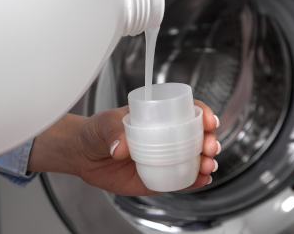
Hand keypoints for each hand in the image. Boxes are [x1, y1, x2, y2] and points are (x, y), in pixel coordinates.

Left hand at [28, 100, 219, 195]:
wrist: (84, 154)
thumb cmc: (96, 130)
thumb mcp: (104, 123)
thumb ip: (112, 131)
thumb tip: (120, 148)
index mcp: (157, 117)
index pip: (186, 111)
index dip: (202, 113)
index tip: (209, 120)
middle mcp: (164, 137)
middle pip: (196, 136)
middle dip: (209, 140)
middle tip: (209, 147)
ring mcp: (162, 157)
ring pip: (192, 159)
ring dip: (205, 162)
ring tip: (207, 166)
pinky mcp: (156, 177)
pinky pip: (178, 180)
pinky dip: (193, 181)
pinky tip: (200, 180)